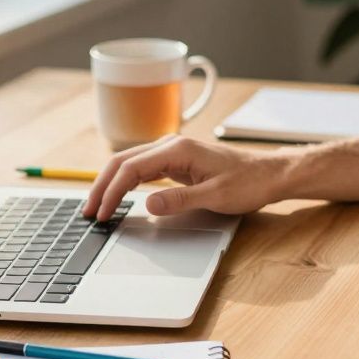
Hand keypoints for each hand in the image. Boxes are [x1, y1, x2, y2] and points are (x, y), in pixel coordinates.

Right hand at [81, 134, 290, 220]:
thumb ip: (179, 200)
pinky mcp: (177, 161)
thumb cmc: (248, 183)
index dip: (112, 191)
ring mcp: (173, 152)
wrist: (269, 174)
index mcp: (178, 150)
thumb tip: (147, 204)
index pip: (131, 168)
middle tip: (89, 212)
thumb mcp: (215, 196)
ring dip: (111, 183)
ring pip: (130, 163)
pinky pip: (143, 169)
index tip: (102, 213)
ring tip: (97, 205)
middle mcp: (171, 145)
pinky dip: (126, 182)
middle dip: (102, 186)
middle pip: (123, 161)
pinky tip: (119, 195)